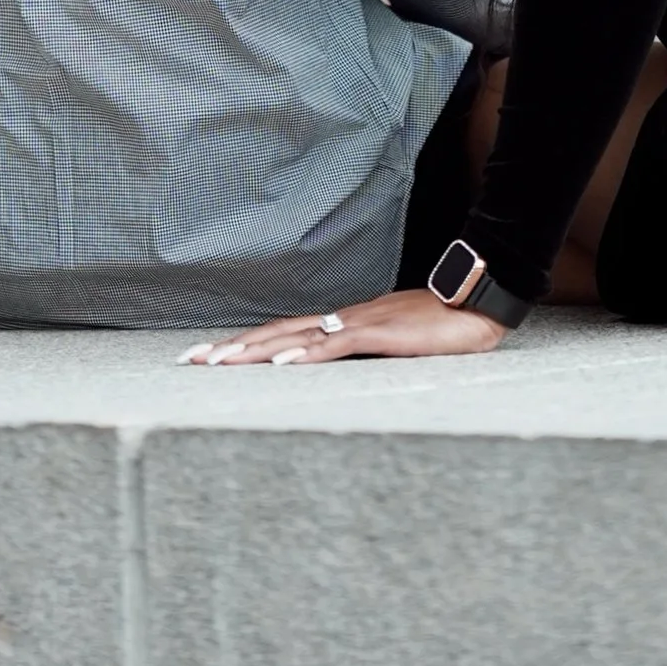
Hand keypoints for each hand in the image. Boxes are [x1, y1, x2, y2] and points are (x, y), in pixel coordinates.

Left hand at [179, 289, 505, 365]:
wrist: (475, 300)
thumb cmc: (438, 325)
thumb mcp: (392, 345)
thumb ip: (362, 353)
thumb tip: (331, 363)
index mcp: (341, 325)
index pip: (282, 335)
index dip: (244, 346)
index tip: (207, 358)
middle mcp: (341, 321)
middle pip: (276, 333)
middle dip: (232, 349)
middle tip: (191, 362)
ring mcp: (360, 324)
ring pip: (297, 337)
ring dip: (256, 352)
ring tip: (221, 364)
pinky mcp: (382, 333)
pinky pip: (337, 345)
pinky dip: (308, 355)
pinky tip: (284, 365)